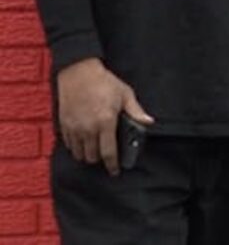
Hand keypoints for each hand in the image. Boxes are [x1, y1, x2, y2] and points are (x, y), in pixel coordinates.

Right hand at [55, 58, 153, 175]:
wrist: (78, 72)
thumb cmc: (104, 82)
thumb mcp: (125, 94)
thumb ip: (136, 111)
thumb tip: (149, 122)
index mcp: (105, 122)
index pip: (108, 152)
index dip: (112, 165)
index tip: (115, 171)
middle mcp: (88, 128)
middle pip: (92, 157)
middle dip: (100, 159)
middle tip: (106, 155)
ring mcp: (74, 128)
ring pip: (79, 154)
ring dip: (87, 155)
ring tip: (95, 150)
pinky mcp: (63, 125)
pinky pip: (69, 145)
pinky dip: (76, 147)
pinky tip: (83, 142)